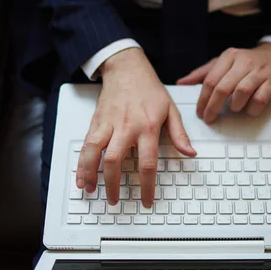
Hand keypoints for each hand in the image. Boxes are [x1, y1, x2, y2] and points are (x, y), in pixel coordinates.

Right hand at [76, 48, 195, 206]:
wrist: (127, 68)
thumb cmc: (149, 89)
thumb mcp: (171, 109)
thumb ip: (179, 134)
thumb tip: (189, 153)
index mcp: (148, 127)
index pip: (147, 163)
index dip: (146, 186)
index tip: (146, 201)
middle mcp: (126, 127)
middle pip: (116, 160)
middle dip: (114, 185)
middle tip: (116, 200)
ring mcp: (108, 124)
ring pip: (95, 152)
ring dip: (91, 174)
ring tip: (92, 191)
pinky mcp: (96, 122)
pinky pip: (86, 145)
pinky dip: (81, 162)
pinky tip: (81, 176)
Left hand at [177, 43, 270, 123]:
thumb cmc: (248, 62)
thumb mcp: (224, 62)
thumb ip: (203, 73)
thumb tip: (182, 82)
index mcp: (229, 57)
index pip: (210, 80)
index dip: (203, 100)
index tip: (200, 112)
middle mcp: (244, 62)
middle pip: (223, 88)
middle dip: (213, 107)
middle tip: (210, 118)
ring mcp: (260, 72)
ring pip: (241, 92)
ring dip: (234, 106)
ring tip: (233, 109)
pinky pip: (260, 99)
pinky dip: (252, 109)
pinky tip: (249, 109)